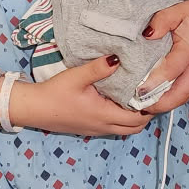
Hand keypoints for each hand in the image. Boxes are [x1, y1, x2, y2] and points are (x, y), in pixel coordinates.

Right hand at [12, 55, 151, 136]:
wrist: (33, 109)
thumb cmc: (54, 93)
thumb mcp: (77, 77)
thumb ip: (99, 68)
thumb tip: (119, 58)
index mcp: (104, 115)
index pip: (137, 118)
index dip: (149, 108)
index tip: (154, 92)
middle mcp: (103, 126)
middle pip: (135, 128)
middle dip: (145, 115)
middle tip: (148, 95)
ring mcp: (96, 130)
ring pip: (124, 130)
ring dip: (134, 118)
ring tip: (135, 98)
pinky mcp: (89, 128)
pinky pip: (113, 128)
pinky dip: (121, 119)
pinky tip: (117, 102)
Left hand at [139, 0, 188, 112]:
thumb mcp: (180, 10)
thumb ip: (161, 21)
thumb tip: (147, 35)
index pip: (172, 71)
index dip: (154, 83)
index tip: (139, 91)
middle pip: (181, 92)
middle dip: (162, 104)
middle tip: (142, 107)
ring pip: (188, 95)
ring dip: (170, 103)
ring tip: (150, 106)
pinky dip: (180, 97)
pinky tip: (167, 98)